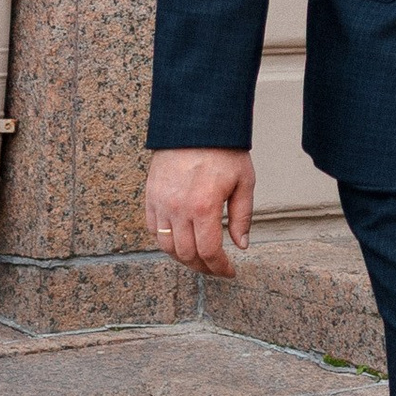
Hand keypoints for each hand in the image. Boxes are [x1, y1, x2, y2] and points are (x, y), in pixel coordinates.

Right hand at [145, 149, 253, 278]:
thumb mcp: (244, 182)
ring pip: (166, 246)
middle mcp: (178, 209)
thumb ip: (242, 216)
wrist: (196, 124)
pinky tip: (179, 242)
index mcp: (204, 207)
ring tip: (199, 260)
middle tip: (216, 269)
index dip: (219, 267)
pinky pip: (153, 229)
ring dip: (183, 259)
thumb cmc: (224, 150)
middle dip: (203, 268)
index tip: (229, 272)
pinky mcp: (150, 196)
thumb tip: (241, 245)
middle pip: (186, 254)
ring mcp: (161, 203)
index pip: (208, 252)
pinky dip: (165, 242)